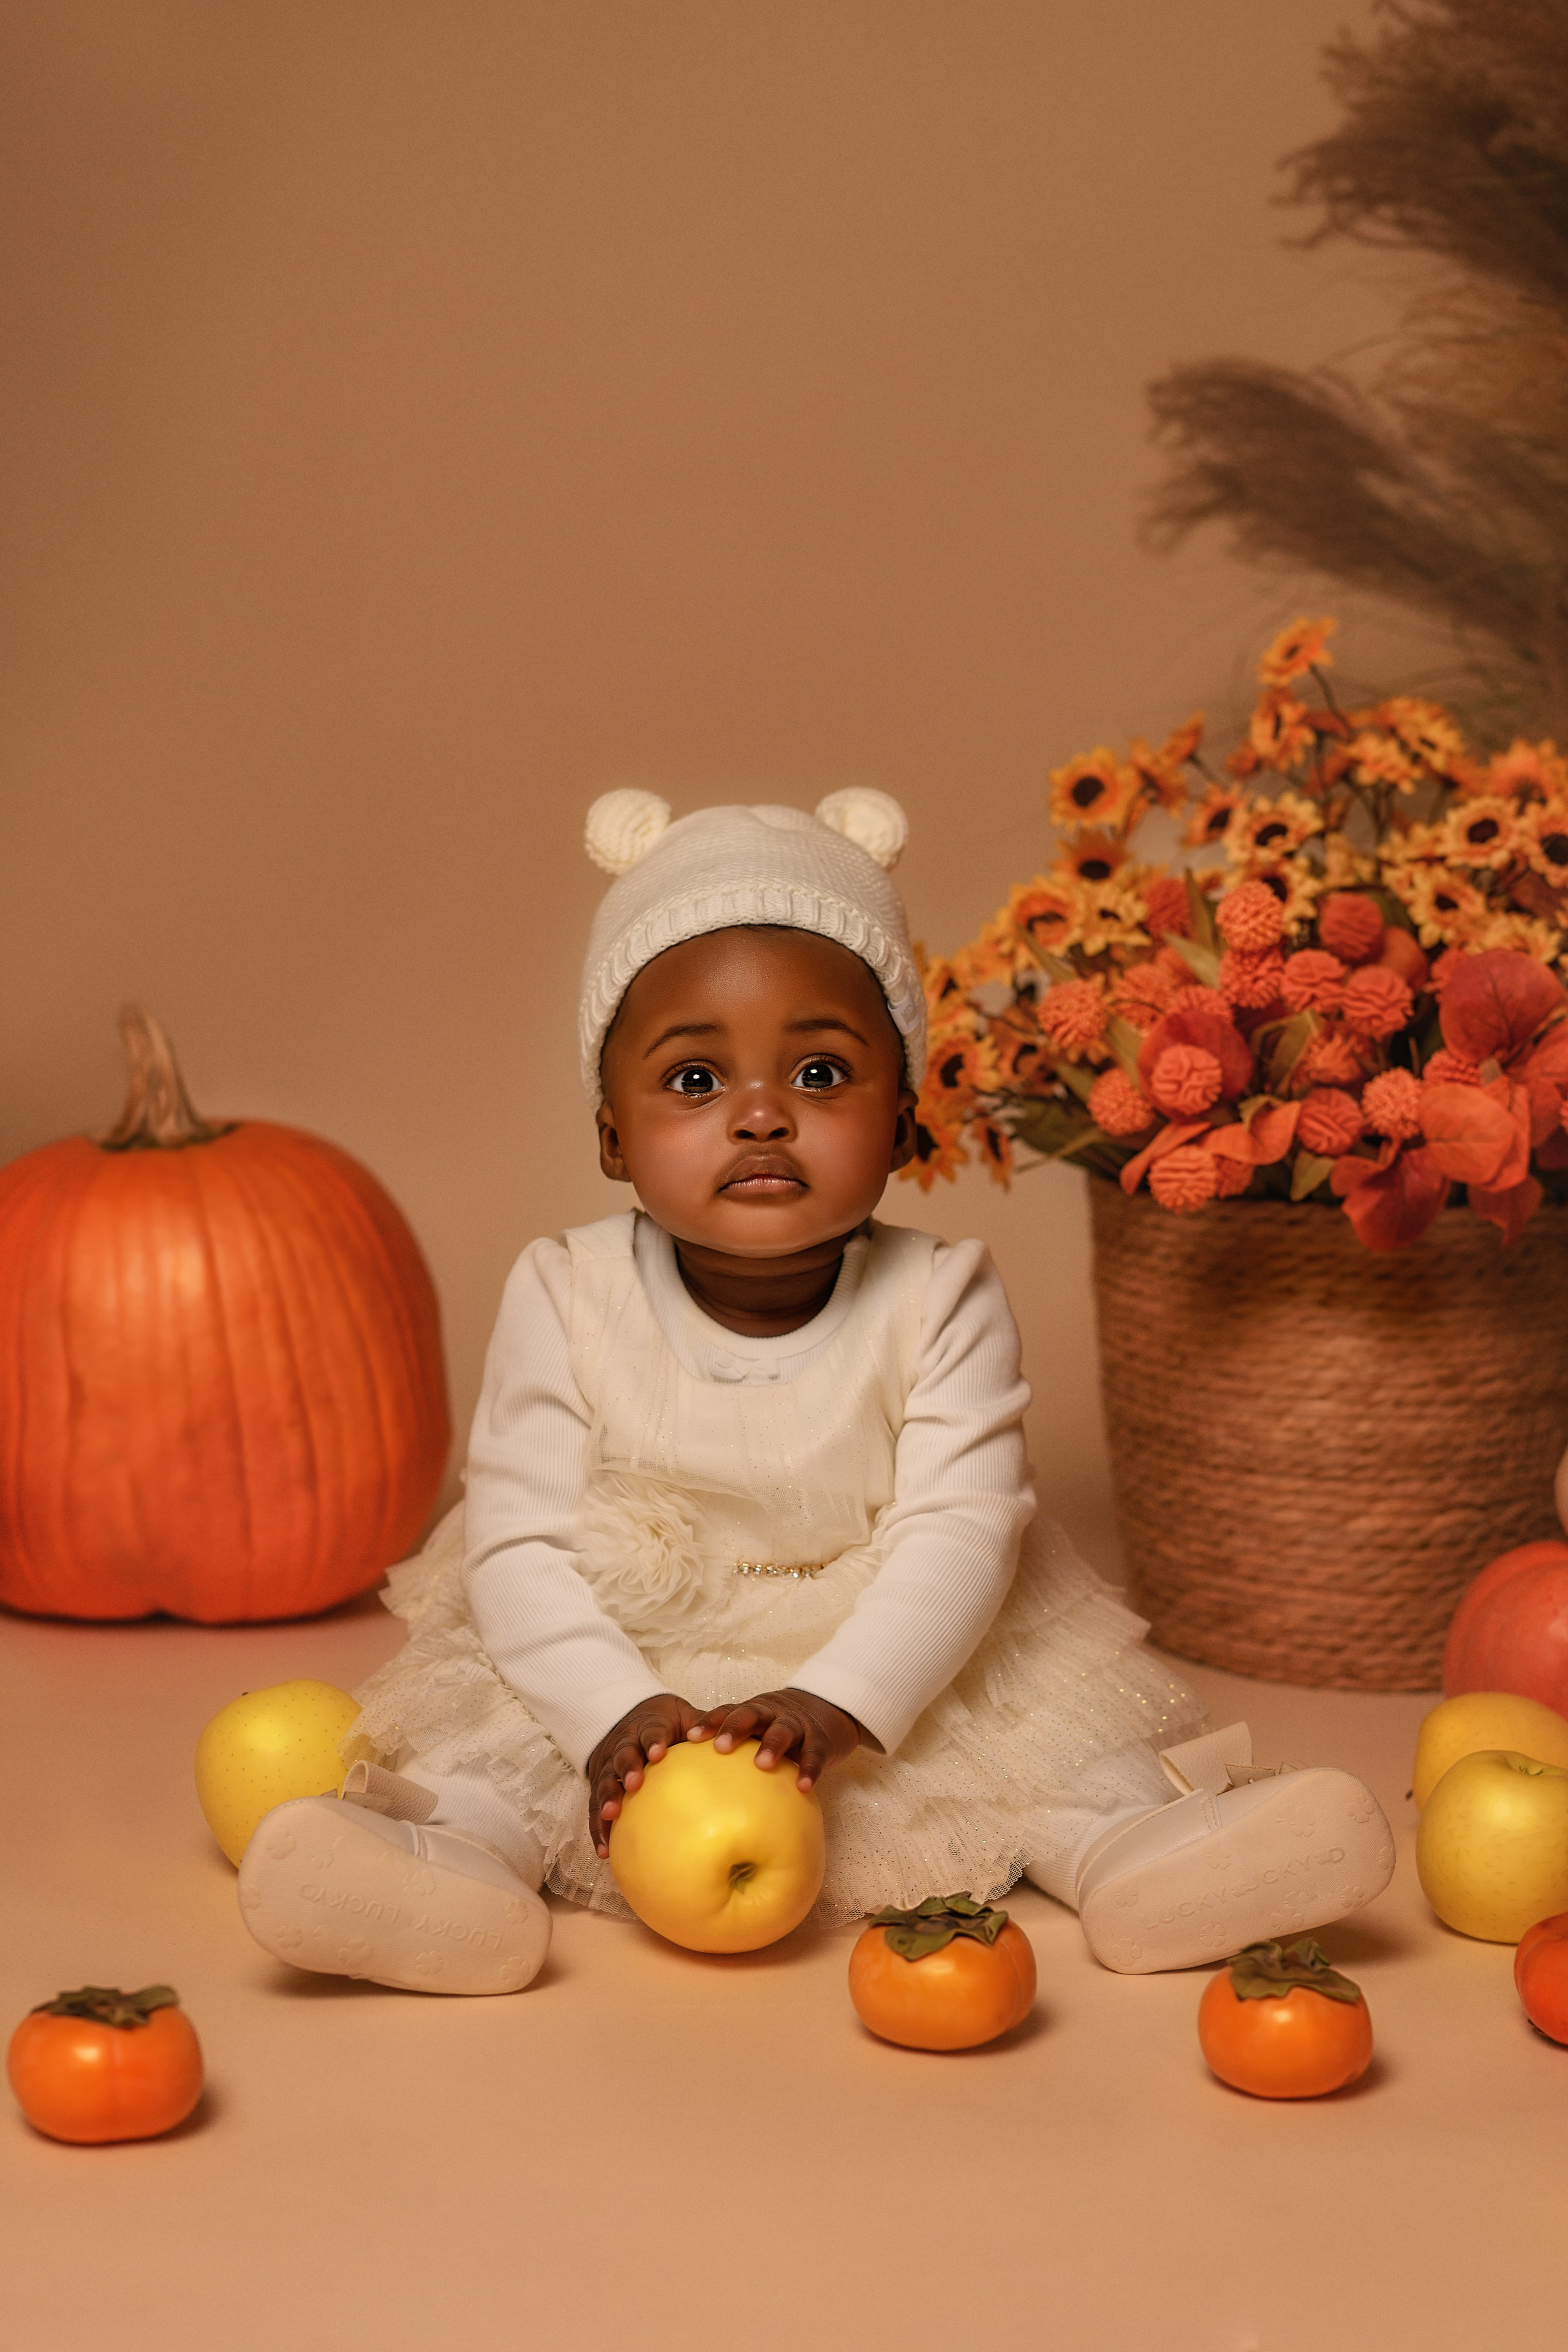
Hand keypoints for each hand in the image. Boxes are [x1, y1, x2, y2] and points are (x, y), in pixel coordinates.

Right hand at [587, 1693, 705, 1858]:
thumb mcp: (683, 1718)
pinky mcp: (599, 1785)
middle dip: (627, 1768)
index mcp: (647, 1727)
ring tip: (611, 1815)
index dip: (653, 1741)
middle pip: (623, 1755)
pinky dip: (597, 1828)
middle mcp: (624, 1744)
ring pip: (604, 1780)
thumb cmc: (665, 1724)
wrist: (628, 1718)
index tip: (659, 1753)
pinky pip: (594, 1808)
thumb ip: (703, 1728)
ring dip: (607, 1797)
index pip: (650, 1732)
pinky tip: (604, 1850)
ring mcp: (608, 1766)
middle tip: (634, 1783)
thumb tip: (735, 1741)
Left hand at [687, 1687, 861, 1791]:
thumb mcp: (761, 1729)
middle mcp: (774, 1714)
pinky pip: (815, 1754)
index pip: (729, 1711)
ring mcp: (798, 1725)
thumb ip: (738, 1750)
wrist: (830, 1708)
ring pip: (784, 1730)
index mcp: (754, 1712)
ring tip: (762, 1764)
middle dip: (735, 1728)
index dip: (710, 1722)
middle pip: (752, 1715)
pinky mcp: (821, 1740)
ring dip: (772, 1745)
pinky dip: (809, 1769)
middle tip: (720, 1746)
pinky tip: (803, 1786)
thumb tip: (702, 1785)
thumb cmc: (781, 1728)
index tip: (691, 1737)